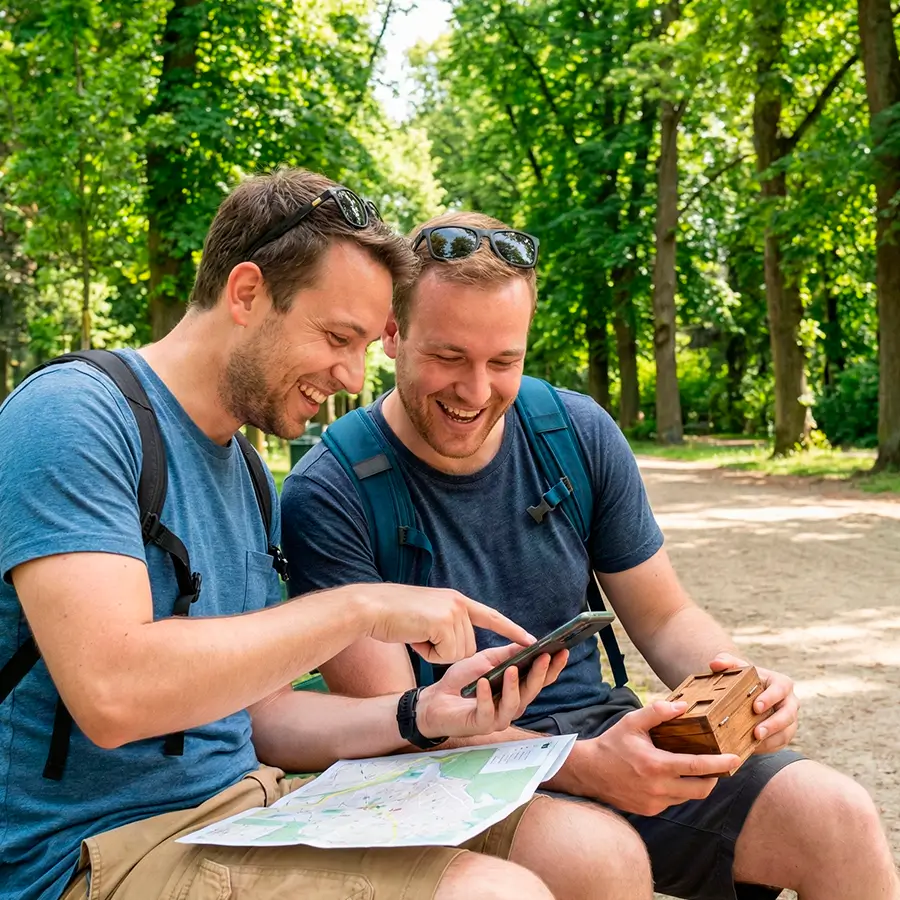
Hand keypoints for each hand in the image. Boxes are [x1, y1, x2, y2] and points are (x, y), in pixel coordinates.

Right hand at [356, 583, 535, 663]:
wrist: (372, 607)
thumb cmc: (393, 616)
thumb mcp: (427, 617)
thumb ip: (447, 626)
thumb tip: (460, 648)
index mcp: (456, 600)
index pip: (490, 617)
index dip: (511, 630)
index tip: (532, 641)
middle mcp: (459, 604)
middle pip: (468, 648)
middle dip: (444, 651)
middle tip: (421, 635)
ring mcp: (453, 612)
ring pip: (457, 654)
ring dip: (435, 652)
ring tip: (416, 633)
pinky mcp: (444, 622)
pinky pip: (446, 655)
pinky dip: (429, 654)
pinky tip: (415, 637)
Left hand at [415, 644, 568, 738]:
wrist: (436, 699)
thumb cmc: (463, 680)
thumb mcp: (486, 660)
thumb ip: (507, 654)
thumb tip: (529, 642)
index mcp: (516, 690)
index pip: (540, 679)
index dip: (553, 667)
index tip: (563, 650)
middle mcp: (512, 706)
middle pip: (532, 691)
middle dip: (540, 673)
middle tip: (546, 656)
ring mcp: (498, 717)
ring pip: (514, 704)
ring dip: (514, 686)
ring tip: (512, 669)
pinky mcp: (481, 725)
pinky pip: (488, 712)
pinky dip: (486, 697)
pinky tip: (483, 683)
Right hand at [568, 701, 740, 815]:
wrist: (589, 771)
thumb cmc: (612, 744)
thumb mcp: (632, 722)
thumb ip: (657, 712)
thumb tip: (682, 706)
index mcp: (657, 765)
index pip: (698, 767)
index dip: (720, 764)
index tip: (736, 759)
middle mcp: (658, 788)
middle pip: (702, 789)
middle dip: (715, 778)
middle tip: (720, 765)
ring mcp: (655, 802)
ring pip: (689, 797)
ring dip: (697, 784)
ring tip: (698, 769)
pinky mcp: (650, 810)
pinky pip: (674, 801)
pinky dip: (679, 790)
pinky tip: (673, 777)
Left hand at [709, 653, 798, 752]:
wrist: (746, 694)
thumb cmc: (742, 678)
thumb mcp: (734, 667)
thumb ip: (725, 661)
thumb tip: (715, 663)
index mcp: (780, 683)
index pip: (780, 689)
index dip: (770, 698)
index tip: (756, 707)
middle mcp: (789, 701)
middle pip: (788, 714)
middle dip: (774, 724)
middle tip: (757, 732)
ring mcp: (789, 719)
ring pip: (787, 732)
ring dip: (772, 739)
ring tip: (755, 743)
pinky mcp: (785, 733)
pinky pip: (780, 743)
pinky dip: (768, 746)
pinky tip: (754, 748)